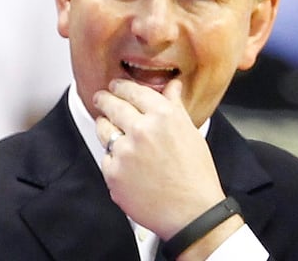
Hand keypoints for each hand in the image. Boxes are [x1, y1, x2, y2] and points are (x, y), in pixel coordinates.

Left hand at [94, 78, 226, 239]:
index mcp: (163, 115)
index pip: (132, 90)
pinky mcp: (113, 173)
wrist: (191, 212)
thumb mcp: (191, 133)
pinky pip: (105, 157)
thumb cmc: (196, 175)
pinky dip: (111, 156)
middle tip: (101, 98)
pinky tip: (123, 161)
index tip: (115, 86)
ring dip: (104, 125)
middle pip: (111, 105)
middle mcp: (141, 129)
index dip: (120, 86)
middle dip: (104, 99)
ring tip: (109, 127)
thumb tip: (172, 86)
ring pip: (103, 128)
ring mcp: (124, 152)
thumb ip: (175, 105)